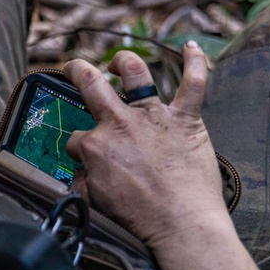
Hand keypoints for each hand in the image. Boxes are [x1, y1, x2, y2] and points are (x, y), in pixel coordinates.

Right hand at [64, 43, 263, 269]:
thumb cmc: (138, 216)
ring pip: (136, 74)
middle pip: (91, 84)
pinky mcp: (186, 119)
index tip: (84, 161)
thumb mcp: (95, 201)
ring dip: (125, 62)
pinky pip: (194, 83)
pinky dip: (195, 63)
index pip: (75, 138)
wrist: (180, 223)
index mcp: (95, 144)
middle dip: (77, 71)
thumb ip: (83, 180)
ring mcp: (154, 116)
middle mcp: (120, 122)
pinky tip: (192, 47)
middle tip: (73, 69)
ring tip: (120, 61)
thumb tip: (78, 173)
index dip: (77, 149)